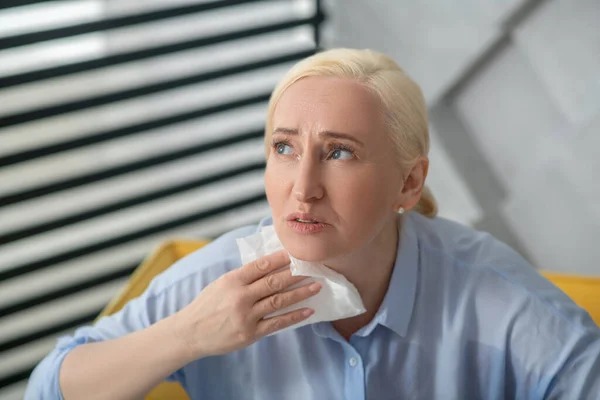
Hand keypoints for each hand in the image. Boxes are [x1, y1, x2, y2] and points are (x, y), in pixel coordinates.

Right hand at [172, 250, 321, 360]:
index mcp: (232, 280)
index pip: (260, 266)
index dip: (279, 259)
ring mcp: (246, 316)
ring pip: (278, 301)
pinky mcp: (251, 333)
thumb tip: (269, 266)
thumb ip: (243, 277)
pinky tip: (308, 311)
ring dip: (300, 293)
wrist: (190, 333)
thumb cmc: (207, 306)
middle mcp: (240, 297)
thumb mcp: (221, 284)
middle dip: (296, 275)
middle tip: (314, 268)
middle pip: (273, 282)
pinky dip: (294, 316)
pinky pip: (277, 323)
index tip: (295, 253)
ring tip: (316, 287)